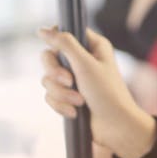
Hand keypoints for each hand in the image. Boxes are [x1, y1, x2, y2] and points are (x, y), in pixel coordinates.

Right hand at [38, 27, 156, 157]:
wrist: (114, 127)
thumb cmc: (107, 94)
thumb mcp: (86, 65)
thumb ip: (64, 44)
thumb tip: (42, 30)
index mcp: (92, 46)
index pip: (65, 32)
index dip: (55, 40)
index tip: (54, 51)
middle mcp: (82, 60)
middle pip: (49, 56)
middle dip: (55, 73)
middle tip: (69, 81)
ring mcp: (74, 79)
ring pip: (48, 79)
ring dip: (61, 93)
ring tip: (78, 102)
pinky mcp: (68, 96)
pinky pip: (50, 96)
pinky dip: (60, 105)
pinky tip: (74, 112)